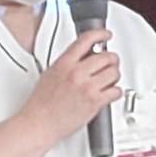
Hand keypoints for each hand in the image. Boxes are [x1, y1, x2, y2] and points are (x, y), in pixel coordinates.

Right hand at [20, 29, 120, 145]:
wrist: (39, 123)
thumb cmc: (41, 103)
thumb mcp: (51, 73)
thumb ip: (68, 63)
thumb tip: (83, 58)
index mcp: (64, 63)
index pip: (86, 39)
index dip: (101, 34)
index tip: (107, 35)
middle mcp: (77, 73)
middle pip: (106, 56)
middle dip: (111, 60)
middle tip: (110, 64)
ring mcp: (87, 87)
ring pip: (114, 73)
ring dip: (114, 75)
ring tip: (109, 80)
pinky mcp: (94, 102)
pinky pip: (116, 91)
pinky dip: (116, 92)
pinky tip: (110, 93)